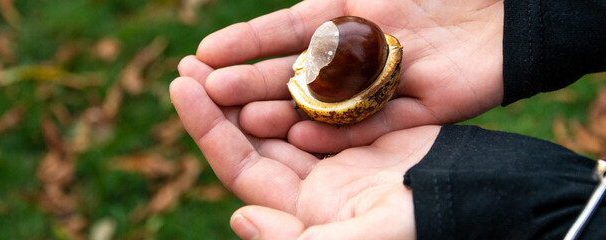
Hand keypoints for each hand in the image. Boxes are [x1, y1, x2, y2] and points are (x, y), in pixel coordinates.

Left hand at [170, 71, 440, 237]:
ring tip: (214, 54)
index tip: (181, 86)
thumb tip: (237, 217)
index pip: (243, 166)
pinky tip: (274, 53)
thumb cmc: (430, 224)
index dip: (208, 128)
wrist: (491, 203)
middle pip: (256, 138)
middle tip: (187, 64)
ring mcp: (343, 152)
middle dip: (220, 100)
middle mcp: (318, 182)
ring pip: (284, 111)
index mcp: (309, 210)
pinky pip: (323, 95)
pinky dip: (297, 73)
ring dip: (251, 82)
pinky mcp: (369, 124)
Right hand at [191, 0, 503, 152]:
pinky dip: (335, 133)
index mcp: (347, 14)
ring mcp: (384, 83)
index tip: (202, 55)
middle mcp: (358, 52)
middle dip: (248, 80)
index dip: (243, 42)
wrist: (516, 4)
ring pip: (323, 105)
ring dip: (281, 111)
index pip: (284, 30)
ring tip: (241, 118)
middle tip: (206, 90)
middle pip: (294, 72)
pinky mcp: (417, 111)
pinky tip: (298, 137)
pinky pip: (370, 126)